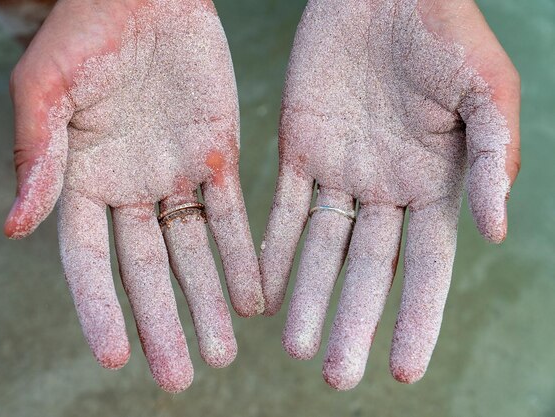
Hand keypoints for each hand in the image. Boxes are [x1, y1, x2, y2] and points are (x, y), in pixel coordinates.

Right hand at [4, 0, 263, 391]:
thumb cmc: (85, 32)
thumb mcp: (44, 89)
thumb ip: (36, 155)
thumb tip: (16, 227)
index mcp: (83, 180)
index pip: (88, 261)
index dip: (101, 308)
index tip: (118, 355)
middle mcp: (131, 189)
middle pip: (149, 270)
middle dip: (164, 322)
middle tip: (182, 376)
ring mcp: (177, 176)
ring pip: (195, 252)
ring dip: (209, 302)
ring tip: (224, 351)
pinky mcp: (218, 157)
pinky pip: (233, 215)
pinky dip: (244, 255)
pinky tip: (256, 296)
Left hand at [260, 0, 519, 388]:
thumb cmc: (446, 32)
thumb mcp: (486, 92)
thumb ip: (491, 160)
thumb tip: (496, 232)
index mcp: (434, 184)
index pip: (426, 267)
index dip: (417, 319)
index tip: (402, 371)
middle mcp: (384, 189)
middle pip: (366, 269)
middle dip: (352, 321)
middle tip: (335, 376)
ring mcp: (339, 171)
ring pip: (320, 247)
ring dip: (308, 296)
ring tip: (294, 345)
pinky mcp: (298, 147)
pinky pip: (283, 206)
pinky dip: (274, 247)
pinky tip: (264, 288)